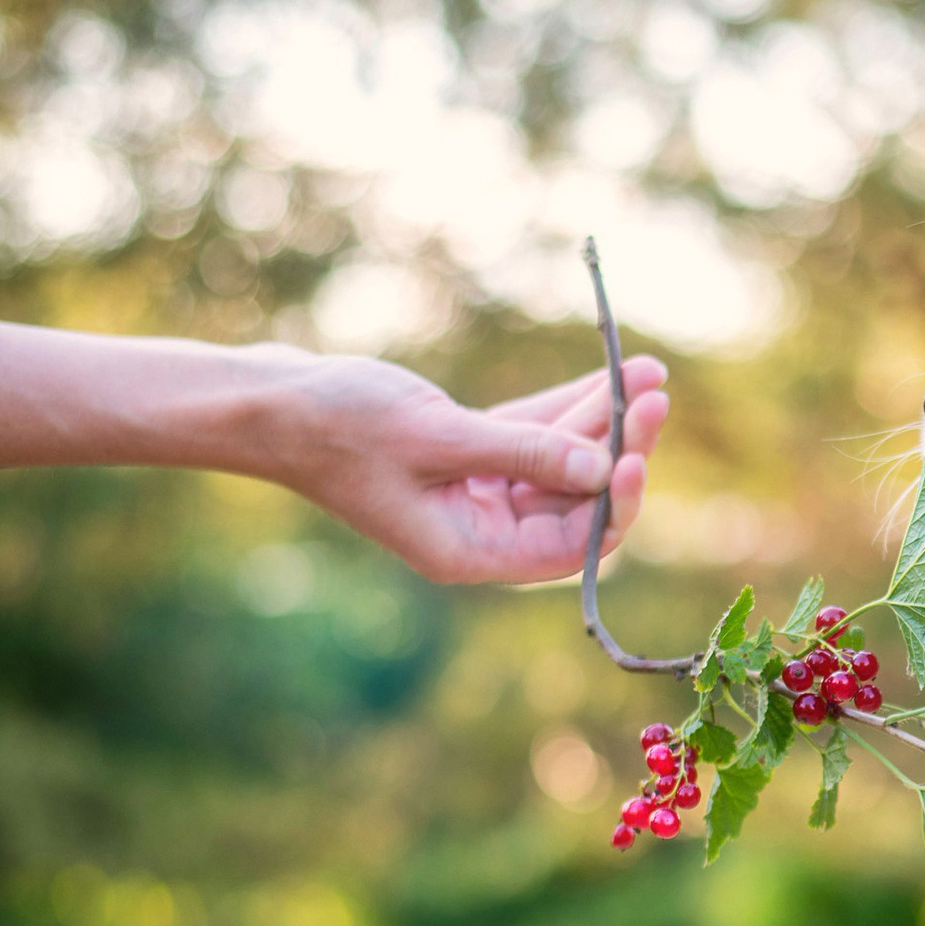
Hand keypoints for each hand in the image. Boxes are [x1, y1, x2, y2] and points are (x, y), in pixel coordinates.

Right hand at [271, 352, 670, 584]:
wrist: (268, 401)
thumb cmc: (337, 426)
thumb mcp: (438, 438)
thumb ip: (522, 451)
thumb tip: (603, 467)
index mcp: (469, 552)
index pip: (569, 546)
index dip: (612, 504)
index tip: (636, 453)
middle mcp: (480, 531)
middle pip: (575, 499)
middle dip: (620, 448)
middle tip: (656, 397)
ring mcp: (476, 492)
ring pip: (561, 459)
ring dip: (605, 418)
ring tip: (652, 372)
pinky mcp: (469, 452)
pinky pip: (534, 432)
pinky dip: (570, 404)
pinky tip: (614, 372)